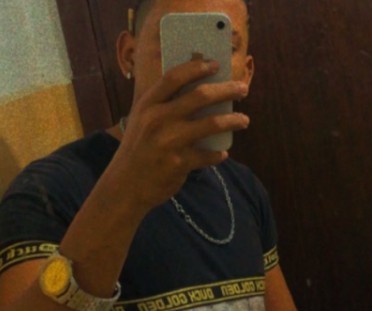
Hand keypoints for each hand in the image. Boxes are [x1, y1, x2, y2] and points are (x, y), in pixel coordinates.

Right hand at [106, 59, 249, 211]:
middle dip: (226, 90)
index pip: (174, 77)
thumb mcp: (143, 120)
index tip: (216, 64)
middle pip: (200, 96)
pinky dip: (218, 154)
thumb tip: (201, 87)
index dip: (197, 67)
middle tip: (243, 89)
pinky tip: (222, 153)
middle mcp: (157, 119)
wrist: (126, 185)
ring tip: (244, 120)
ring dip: (233, 120)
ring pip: (211, 123)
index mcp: (147, 104)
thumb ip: (164, 103)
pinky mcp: (179, 163)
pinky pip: (209, 154)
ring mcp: (168, 141)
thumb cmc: (140, 147)